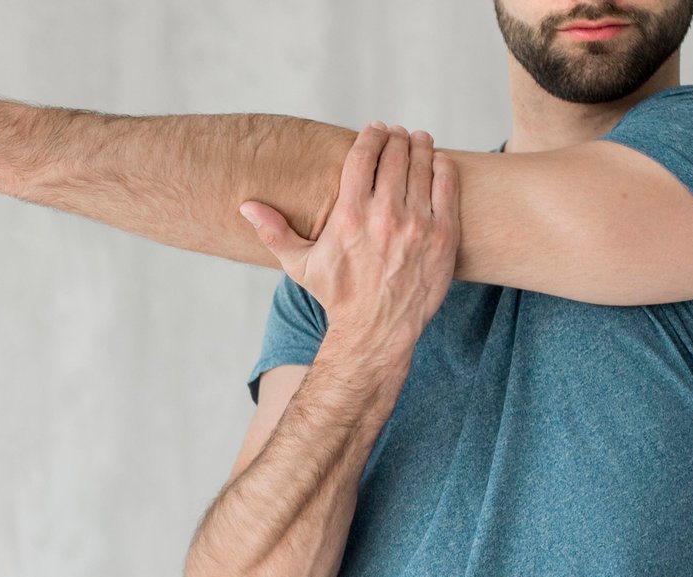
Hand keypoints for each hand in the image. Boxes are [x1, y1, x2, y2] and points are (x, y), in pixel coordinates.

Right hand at [241, 123, 459, 355]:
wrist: (377, 331)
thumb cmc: (337, 296)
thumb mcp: (299, 265)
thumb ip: (274, 233)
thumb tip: (245, 206)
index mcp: (349, 217)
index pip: (363, 156)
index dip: (371, 135)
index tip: (374, 129)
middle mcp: (385, 217)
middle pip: (395, 154)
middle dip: (396, 137)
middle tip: (396, 134)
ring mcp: (418, 225)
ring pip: (423, 165)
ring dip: (420, 146)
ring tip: (416, 141)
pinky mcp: (443, 236)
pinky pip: (447, 185)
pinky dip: (442, 167)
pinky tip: (436, 163)